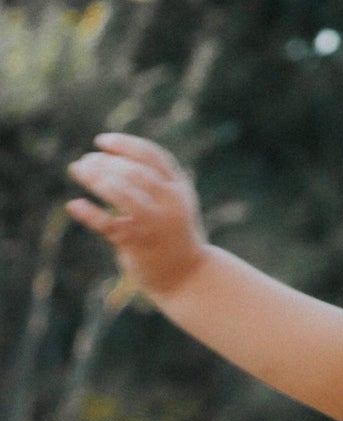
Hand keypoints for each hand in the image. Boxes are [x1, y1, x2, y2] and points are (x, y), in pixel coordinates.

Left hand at [66, 133, 208, 298]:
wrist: (189, 278)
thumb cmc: (174, 236)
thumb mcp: (175, 204)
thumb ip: (155, 181)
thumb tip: (109, 157)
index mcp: (180, 190)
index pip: (152, 157)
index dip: (124, 144)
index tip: (100, 142)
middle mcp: (170, 205)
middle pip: (134, 172)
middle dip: (105, 162)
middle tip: (85, 162)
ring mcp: (154, 225)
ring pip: (122, 193)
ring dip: (96, 178)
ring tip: (78, 170)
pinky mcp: (138, 245)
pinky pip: (108, 225)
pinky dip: (89, 214)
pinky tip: (74, 206)